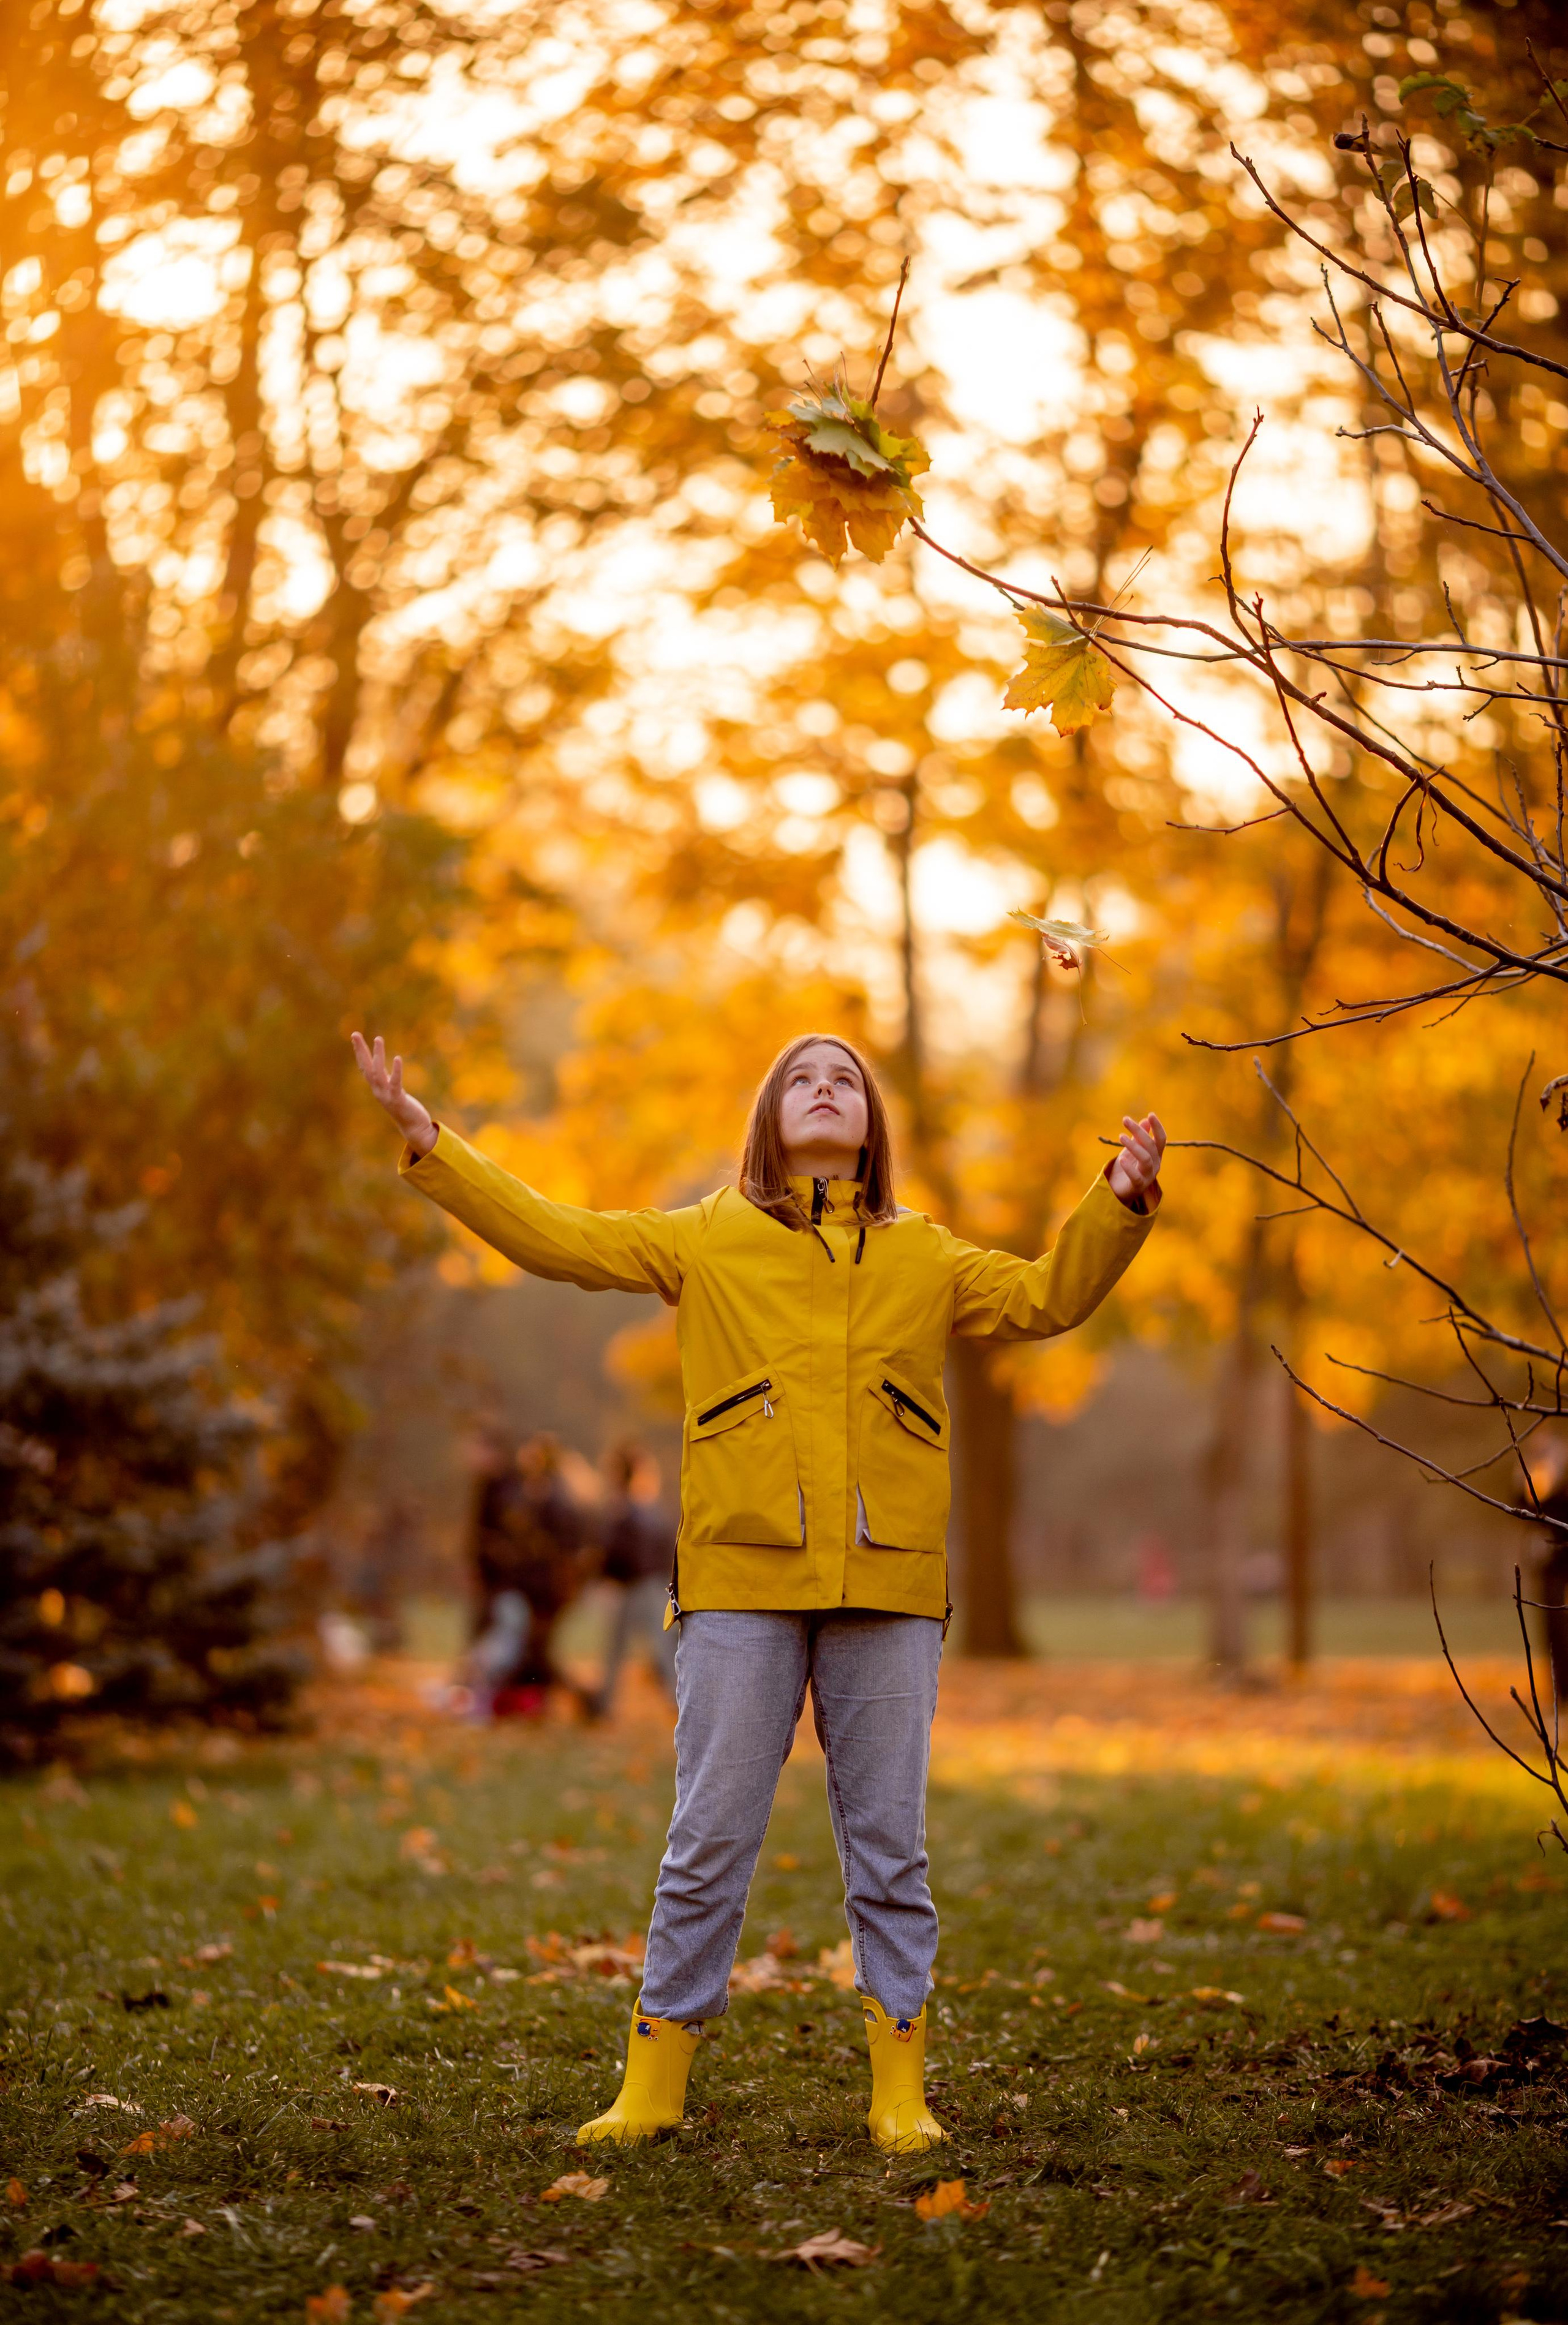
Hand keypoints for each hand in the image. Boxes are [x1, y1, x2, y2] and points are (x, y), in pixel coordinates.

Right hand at [351, 1032, 436, 1155]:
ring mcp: (386, 1095)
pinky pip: (395, 1083)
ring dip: (378, 1055)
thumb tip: (384, 1071)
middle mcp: (378, 1090)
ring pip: (378, 1072)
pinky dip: (396, 1071)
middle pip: (366, 1067)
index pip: (364, 1067)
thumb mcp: (393, 1091)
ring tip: (378, 1039)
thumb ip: (387, 1081)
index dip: (359, 1052)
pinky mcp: (398, 1099)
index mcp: (377, 1087)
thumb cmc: (405, 1108)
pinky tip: (397, 1058)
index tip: (355, 1037)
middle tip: (355, 1034)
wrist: (413, 1127)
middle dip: (361, 1050)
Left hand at [1107, 1111, 1164, 1207]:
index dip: (1158, 1127)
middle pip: (1151, 1145)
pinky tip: (1121, 1159)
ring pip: (1145, 1159)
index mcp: (1156, 1155)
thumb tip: (1145, 1120)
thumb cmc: (1128, 1167)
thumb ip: (1139, 1137)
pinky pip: (1136, 1176)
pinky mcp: (1138, 1186)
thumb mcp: (1133, 1149)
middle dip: (1139, 1131)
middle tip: (1125, 1120)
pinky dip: (1129, 1167)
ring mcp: (1148, 1176)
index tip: (1150, 1114)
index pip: (1161, 1139)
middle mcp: (1155, 1165)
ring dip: (1133, 1146)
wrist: (1119, 1190)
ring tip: (1120, 1137)